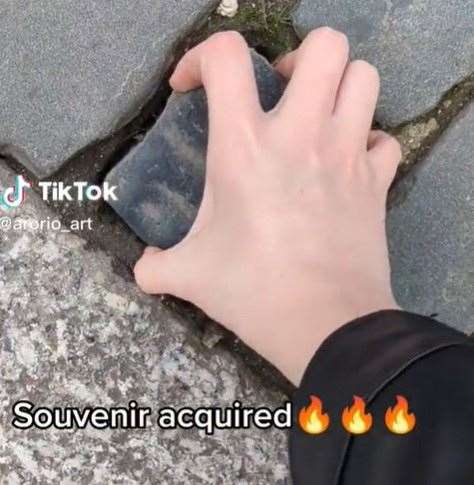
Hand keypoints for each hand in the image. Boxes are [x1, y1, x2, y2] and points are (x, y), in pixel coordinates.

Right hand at [134, 28, 400, 384]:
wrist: (325, 325)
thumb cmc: (253, 292)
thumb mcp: (189, 276)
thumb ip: (154, 268)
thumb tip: (142, 270)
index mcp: (245, 145)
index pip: (226, 57)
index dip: (201, 57)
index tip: (192, 88)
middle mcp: (302, 135)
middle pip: (325, 46)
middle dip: (300, 58)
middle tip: (281, 93)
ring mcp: (347, 154)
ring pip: (365, 78)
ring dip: (340, 87)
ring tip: (317, 116)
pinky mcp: (377, 182)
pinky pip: (384, 140)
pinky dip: (368, 142)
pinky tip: (348, 165)